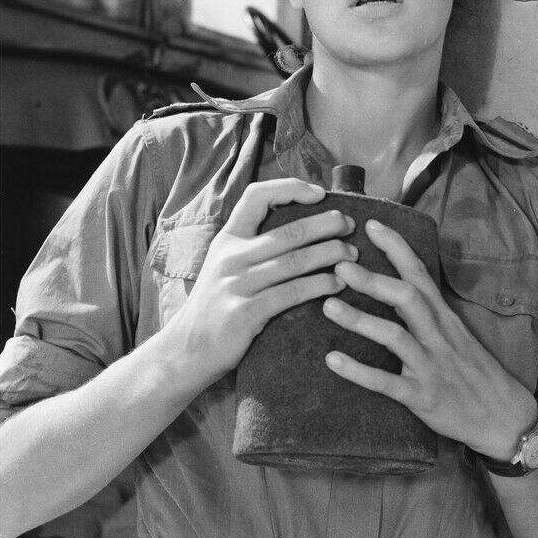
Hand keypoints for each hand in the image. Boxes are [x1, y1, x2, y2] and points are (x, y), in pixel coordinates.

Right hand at [166, 178, 356, 390]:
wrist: (186, 350)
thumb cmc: (215, 306)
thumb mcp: (223, 265)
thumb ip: (251, 246)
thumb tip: (300, 228)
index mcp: (227, 239)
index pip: (256, 196)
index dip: (290, 188)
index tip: (319, 194)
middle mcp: (231, 257)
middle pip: (288, 231)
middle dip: (326, 224)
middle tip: (350, 226)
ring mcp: (237, 284)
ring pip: (295, 261)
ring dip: (330, 255)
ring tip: (352, 255)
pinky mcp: (246, 313)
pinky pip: (292, 293)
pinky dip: (319, 285)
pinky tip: (338, 284)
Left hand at [322, 219, 536, 460]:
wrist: (504, 418)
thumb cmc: (474, 371)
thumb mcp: (456, 332)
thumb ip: (428, 309)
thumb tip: (396, 282)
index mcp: (444, 317)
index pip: (420, 273)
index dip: (396, 247)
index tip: (370, 225)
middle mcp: (438, 336)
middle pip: (406, 297)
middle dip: (373, 279)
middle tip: (340, 264)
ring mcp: (430, 366)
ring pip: (395, 336)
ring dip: (360, 320)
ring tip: (328, 305)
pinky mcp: (422, 397)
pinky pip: (387, 383)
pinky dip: (359, 371)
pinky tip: (332, 360)